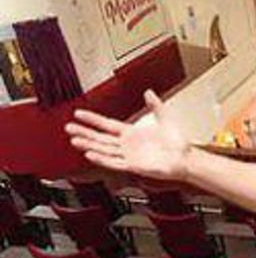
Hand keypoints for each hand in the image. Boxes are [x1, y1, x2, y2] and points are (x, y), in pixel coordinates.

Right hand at [66, 90, 191, 180]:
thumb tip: (149, 91)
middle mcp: (127, 145)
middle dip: (84, 133)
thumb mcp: (165, 119)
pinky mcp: (134, 166)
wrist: (186, 159)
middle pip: (100, 138)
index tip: (78, 114)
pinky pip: (114, 163)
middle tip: (67, 128)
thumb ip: (155, 106)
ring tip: (74, 140)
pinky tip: (90, 154)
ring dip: (89, 145)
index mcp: (131, 133)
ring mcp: (129, 155)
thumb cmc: (177, 143)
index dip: (92, 119)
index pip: (107, 124)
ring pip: (104, 150)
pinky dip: (102, 159)